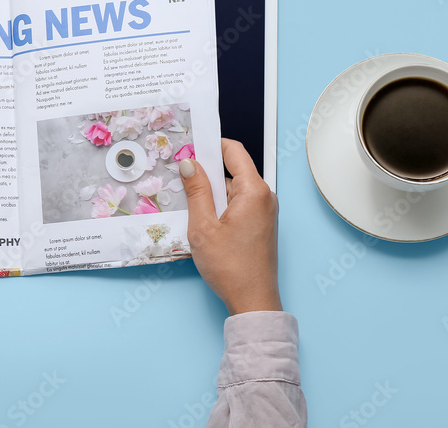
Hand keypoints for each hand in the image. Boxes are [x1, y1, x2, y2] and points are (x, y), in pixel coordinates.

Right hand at [180, 138, 281, 314]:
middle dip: (207, 172)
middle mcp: (265, 196)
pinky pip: (239, 203)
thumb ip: (197, 191)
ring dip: (212, 192)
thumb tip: (189, 163)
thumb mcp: (203, 227)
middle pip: (233, 170)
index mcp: (254, 191)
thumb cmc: (230, 267)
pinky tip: (204, 219)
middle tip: (182, 178)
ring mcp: (264, 210)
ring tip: (191, 205)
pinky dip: (221, 205)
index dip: (211, 145)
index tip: (190, 147)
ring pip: (234, 188)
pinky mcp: (260, 223)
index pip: (234, 151)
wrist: (253, 301)